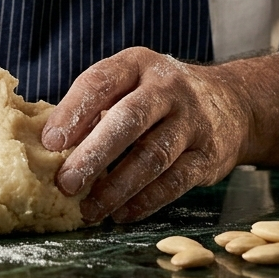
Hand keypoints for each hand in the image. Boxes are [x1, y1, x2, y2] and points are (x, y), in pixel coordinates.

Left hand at [41, 48, 246, 223]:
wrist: (231, 103)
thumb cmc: (158, 97)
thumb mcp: (130, 85)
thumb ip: (94, 107)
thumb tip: (47, 146)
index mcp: (137, 64)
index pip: (101, 82)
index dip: (74, 111)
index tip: (51, 142)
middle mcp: (168, 88)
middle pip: (129, 120)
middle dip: (94, 153)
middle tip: (66, 183)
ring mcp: (192, 121)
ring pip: (153, 155)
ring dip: (117, 186)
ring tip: (90, 209)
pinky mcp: (209, 154)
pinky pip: (175, 181)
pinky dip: (146, 201)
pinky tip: (122, 213)